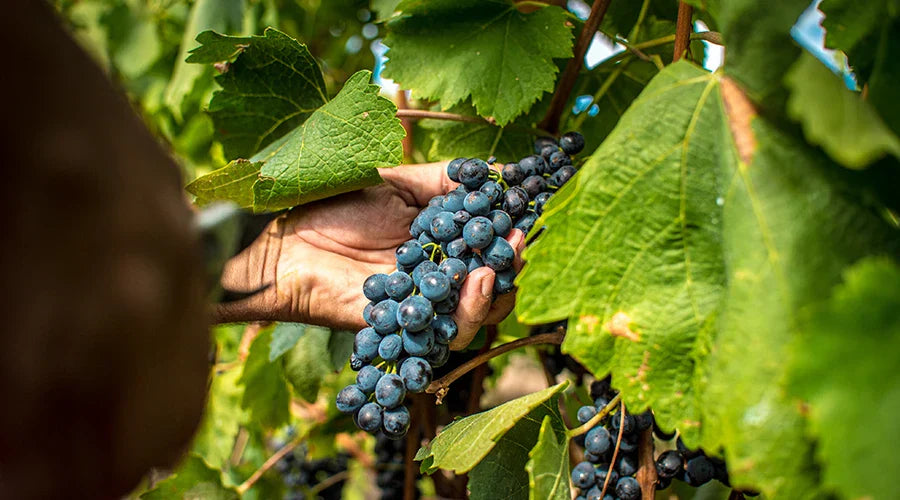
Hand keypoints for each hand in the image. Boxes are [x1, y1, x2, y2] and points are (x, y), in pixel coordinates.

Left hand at [215, 162, 524, 348]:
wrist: (283, 239)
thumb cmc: (333, 204)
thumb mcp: (395, 182)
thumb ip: (444, 179)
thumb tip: (501, 174)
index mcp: (439, 241)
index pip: (489, 241)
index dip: (511, 229)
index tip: (528, 210)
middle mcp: (437, 276)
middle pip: (493, 281)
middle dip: (512, 262)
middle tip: (521, 237)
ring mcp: (423, 305)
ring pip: (477, 312)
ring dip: (496, 290)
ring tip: (497, 262)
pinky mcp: (406, 329)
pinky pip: (445, 333)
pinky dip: (467, 312)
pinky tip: (475, 281)